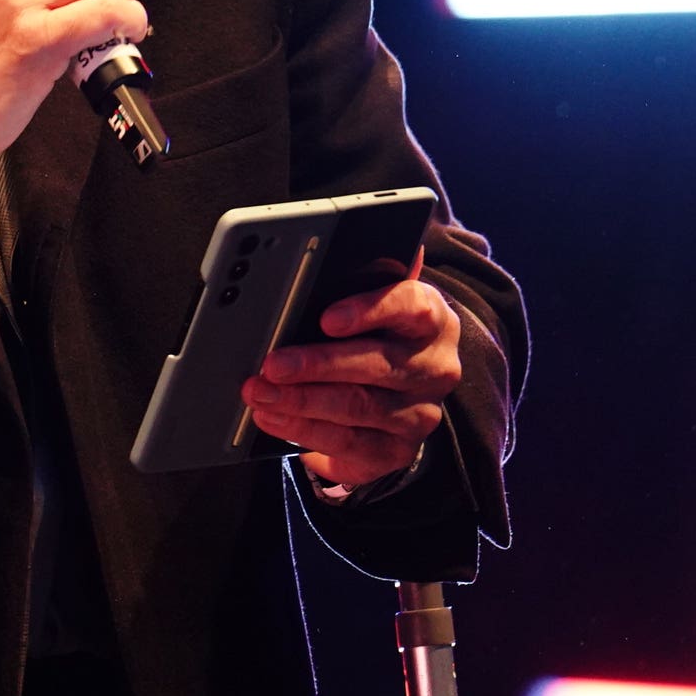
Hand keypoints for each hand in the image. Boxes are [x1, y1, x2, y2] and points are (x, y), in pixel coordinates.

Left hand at [240, 255, 459, 489]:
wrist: (399, 397)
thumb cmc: (377, 336)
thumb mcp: (375, 303)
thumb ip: (369, 275)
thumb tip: (372, 243)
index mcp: (432, 318)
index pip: (411, 306)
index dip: (368, 310)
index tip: (326, 317)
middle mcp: (435, 368)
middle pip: (376, 365)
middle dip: (316, 364)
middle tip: (271, 363)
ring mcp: (420, 414)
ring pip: (358, 408)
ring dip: (301, 401)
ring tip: (260, 392)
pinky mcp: (397, 452)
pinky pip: (348, 444)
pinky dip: (304, 432)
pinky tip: (273, 419)